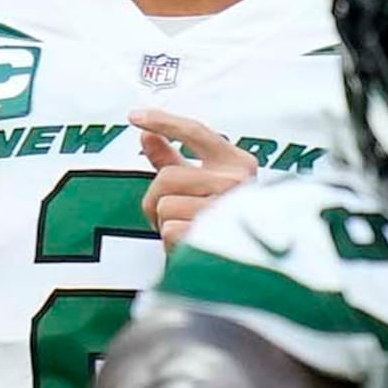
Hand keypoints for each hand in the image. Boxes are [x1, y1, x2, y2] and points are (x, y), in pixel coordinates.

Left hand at [137, 111, 257, 238]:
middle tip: (171, 215)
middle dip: (157, 199)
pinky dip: (172, 244)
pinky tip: (191, 246)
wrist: (251, 270)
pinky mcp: (215, 236)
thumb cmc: (225, 223)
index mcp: (238, 164)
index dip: (164, 121)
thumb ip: (174, 160)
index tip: (136, 117)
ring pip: (165, 205)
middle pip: (167, 176)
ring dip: (166, 224)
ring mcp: (228, 209)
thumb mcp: (202, 184)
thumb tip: (147, 135)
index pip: (196, 132)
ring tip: (187, 231)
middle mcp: (237, 183)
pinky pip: (169, 231)